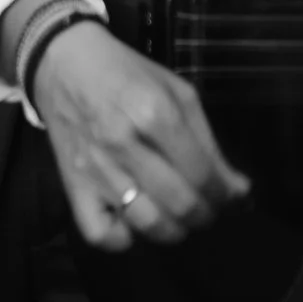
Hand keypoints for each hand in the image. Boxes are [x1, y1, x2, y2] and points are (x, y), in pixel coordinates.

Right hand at [27, 18, 248, 246]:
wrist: (63, 63)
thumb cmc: (127, 73)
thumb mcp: (176, 92)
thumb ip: (208, 142)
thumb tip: (239, 189)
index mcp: (154, 112)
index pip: (202, 174)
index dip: (225, 195)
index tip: (232, 197)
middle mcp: (123, 143)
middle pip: (180, 204)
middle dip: (205, 215)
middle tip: (208, 208)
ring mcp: (95, 169)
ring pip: (146, 224)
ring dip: (173, 231)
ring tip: (178, 218)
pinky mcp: (72, 186)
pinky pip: (100, 234)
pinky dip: (123, 239)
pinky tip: (133, 222)